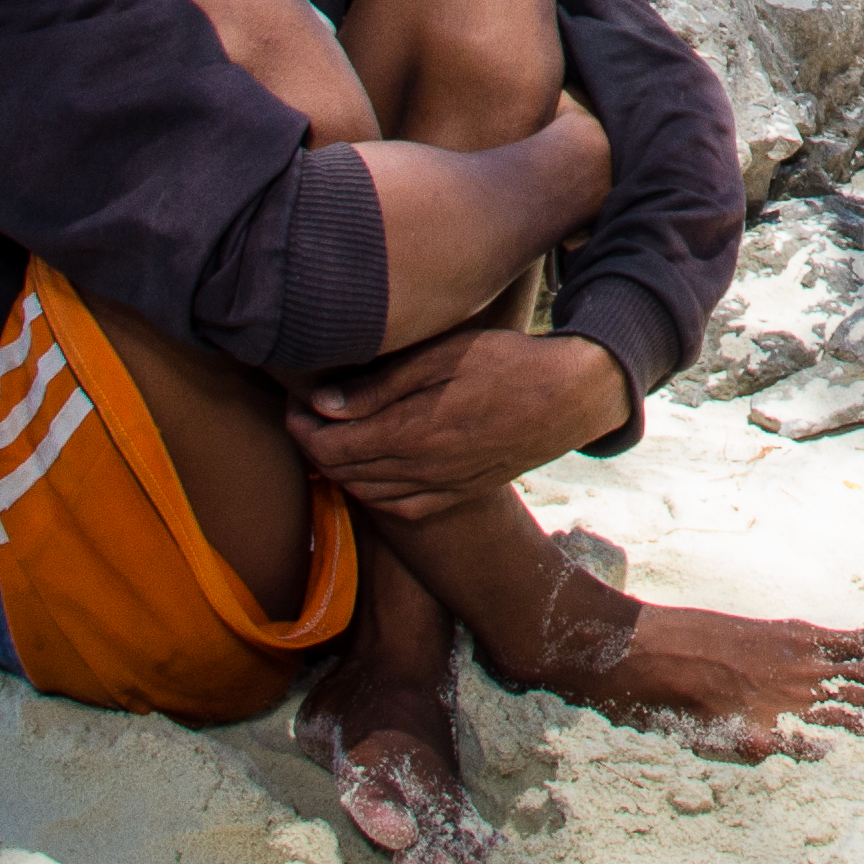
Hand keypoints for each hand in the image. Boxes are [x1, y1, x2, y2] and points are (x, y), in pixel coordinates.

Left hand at [287, 326, 628, 523]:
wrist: (569, 398)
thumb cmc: (507, 363)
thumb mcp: (443, 356)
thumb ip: (380, 384)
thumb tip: (322, 403)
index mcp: (411, 433)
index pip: (329, 446)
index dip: (300, 427)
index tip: (294, 402)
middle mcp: (420, 470)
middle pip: (342, 471)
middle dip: (314, 445)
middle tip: (306, 415)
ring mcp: (440, 488)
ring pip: (366, 492)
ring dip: (339, 469)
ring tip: (332, 437)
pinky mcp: (457, 495)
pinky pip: (399, 507)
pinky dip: (372, 492)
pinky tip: (370, 471)